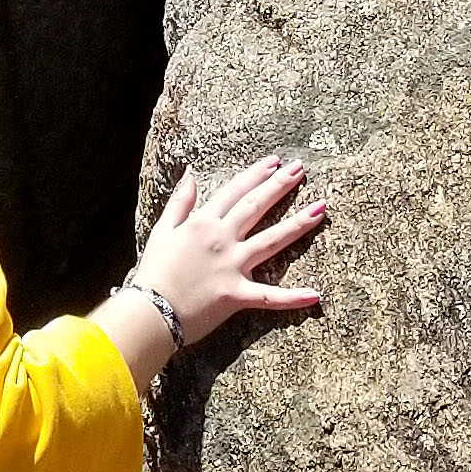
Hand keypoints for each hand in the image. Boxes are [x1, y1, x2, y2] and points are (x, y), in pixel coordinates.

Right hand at [100, 154, 326, 376]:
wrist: (150, 310)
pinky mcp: (236, 294)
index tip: (274, 162)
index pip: (234, 192)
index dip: (255, 175)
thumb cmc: (154, 272)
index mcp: (203, 223)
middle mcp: (222, 239)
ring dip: (297, 224)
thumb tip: (190, 173)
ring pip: (271, 240)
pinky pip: (269, 296)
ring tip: (321, 208)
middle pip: (256, 207)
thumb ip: (180, 201)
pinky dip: (292, 297)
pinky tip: (315, 294)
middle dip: (280, 186)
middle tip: (300, 169)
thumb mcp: (162, 230)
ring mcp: (232, 266)